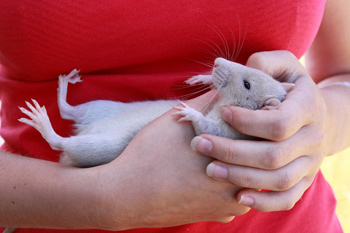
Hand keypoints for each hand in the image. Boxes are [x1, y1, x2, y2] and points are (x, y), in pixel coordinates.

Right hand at [96, 91, 249, 229]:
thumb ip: (207, 101)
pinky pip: (233, 195)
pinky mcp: (217, 215)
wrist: (126, 197)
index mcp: (234, 159)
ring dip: (237, 164)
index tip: (237, 116)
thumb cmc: (150, 156)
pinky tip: (206, 174)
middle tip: (227, 132)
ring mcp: (229, 205)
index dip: (250, 121)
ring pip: (247, 178)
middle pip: (256, 158)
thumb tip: (227, 84)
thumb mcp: (177, 120)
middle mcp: (239, 186)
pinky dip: (226, 183)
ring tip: (215, 152)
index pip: (259, 135)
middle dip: (246, 142)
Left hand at [190, 51, 330, 211]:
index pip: (278, 122)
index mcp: (308, 108)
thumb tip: (229, 73)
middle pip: (273, 155)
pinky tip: (238, 197)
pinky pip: (288, 198)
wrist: (322, 115)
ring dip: (241, 177)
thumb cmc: (293, 87)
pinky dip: (264, 203)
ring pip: (278, 180)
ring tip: (210, 170)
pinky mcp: (304, 180)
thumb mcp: (285, 65)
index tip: (222, 112)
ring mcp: (311, 163)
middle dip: (232, 152)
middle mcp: (313, 138)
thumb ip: (263, 63)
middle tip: (200, 145)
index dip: (247, 121)